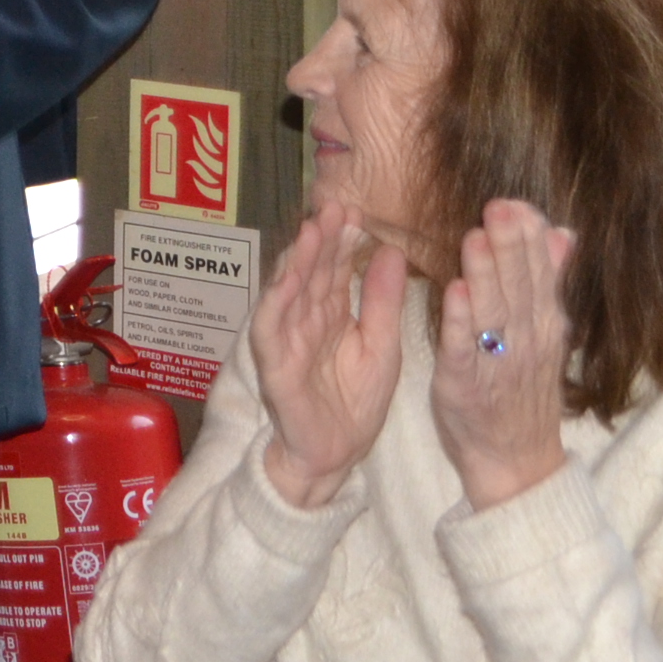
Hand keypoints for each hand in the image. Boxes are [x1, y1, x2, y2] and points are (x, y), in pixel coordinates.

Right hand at [251, 203, 407, 508]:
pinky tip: (286, 280)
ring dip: (297, 261)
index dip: (343, 240)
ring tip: (311, 230)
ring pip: (289, 292)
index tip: (355, 210)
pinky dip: (276, 302)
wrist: (336, 456)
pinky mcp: (275, 364)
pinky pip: (272, 329)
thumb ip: (383, 302)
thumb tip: (391, 249)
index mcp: (331, 314)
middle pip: (311, 272)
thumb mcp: (381, 345)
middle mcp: (305, 320)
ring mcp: (287, 340)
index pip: (335, 269)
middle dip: (321, 239)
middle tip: (333, 205)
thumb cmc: (356, 403)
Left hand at [432, 198, 575, 510]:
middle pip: (519, 286)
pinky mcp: (466, 382)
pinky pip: (463, 348)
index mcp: (543, 322)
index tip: (518, 204)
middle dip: (509, 246)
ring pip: (492, 311)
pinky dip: (460, 321)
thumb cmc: (521, 387)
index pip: (539, 273)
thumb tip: (563, 232)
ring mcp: (498, 361)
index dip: (529, 239)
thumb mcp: (544, 332)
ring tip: (475, 236)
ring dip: (485, 274)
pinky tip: (455, 292)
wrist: (516, 459)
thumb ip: (548, 281)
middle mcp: (526, 338)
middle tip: (499, 207)